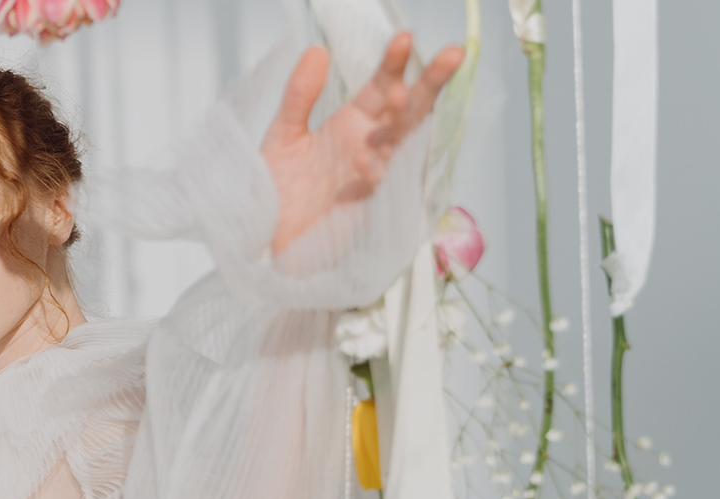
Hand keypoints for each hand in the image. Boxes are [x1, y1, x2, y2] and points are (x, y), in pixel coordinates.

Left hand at [262, 32, 464, 252]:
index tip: (405, 38)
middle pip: (408, 108)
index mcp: (352, 123)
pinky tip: (362, 158)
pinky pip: (378, 182)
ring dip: (402, 120)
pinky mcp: (367, 204)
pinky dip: (372, 168)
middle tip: (452, 54)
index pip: (381, 87)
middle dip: (429, 82)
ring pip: (401, 141)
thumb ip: (299, 96)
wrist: (267, 239)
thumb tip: (317, 50)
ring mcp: (373, 173)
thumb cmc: (277, 189)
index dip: (394, 64)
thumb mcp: (283, 135)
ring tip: (398, 96)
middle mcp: (369, 144)